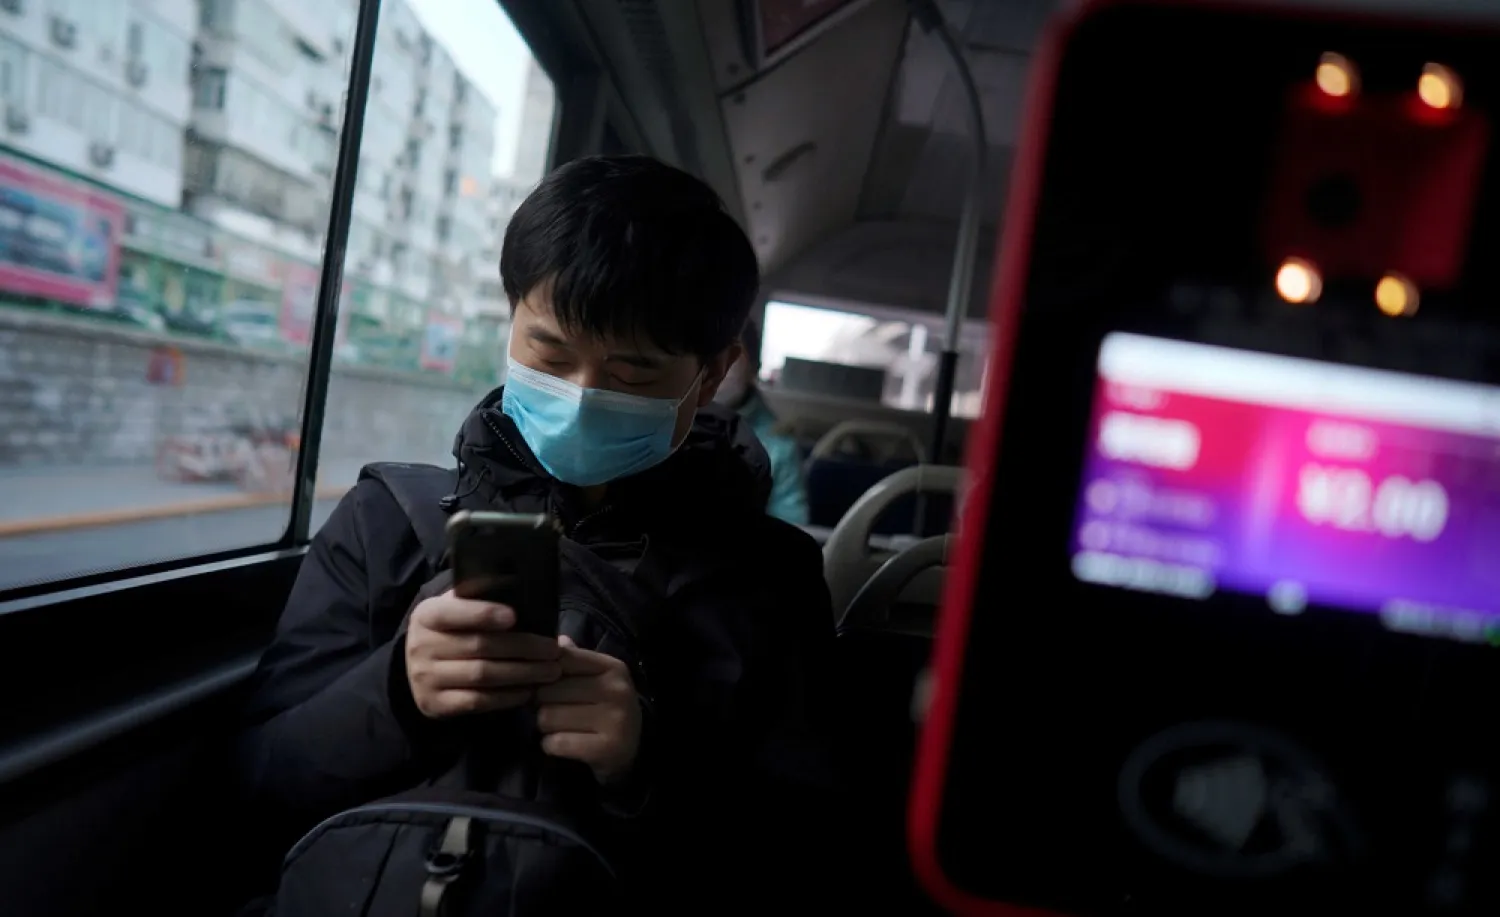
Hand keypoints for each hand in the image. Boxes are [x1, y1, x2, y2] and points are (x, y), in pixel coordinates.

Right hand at [405, 590, 562, 718]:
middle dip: (522, 647)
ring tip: (551, 671)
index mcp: (426, 615)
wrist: (417, 670)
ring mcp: (426, 678)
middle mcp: (421, 646)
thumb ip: (478, 599)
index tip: (514, 616)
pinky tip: (529, 690)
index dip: (482, 613)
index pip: (452, 612)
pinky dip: (508, 696)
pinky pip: (478, 701)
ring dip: (522, 673)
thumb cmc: (451, 632)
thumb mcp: (454, 609)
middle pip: (479, 645)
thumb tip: (523, 593)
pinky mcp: (436, 704)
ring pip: (482, 675)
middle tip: (552, 650)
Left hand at [535, 636, 642, 783]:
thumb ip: (575, 660)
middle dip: (541, 704)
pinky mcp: (605, 748)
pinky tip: (562, 744)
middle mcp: (616, 690)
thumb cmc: (607, 709)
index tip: (545, 685)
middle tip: (551, 710)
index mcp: (613, 668)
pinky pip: (555, 743)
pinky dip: (550, 745)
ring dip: (545, 726)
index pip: (562, 659)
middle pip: (548, 691)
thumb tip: (557, 640)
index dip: (544, 673)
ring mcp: (614, 720)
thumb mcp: (598, 680)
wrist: (634, 749)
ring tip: (558, 727)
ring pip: (547, 717)